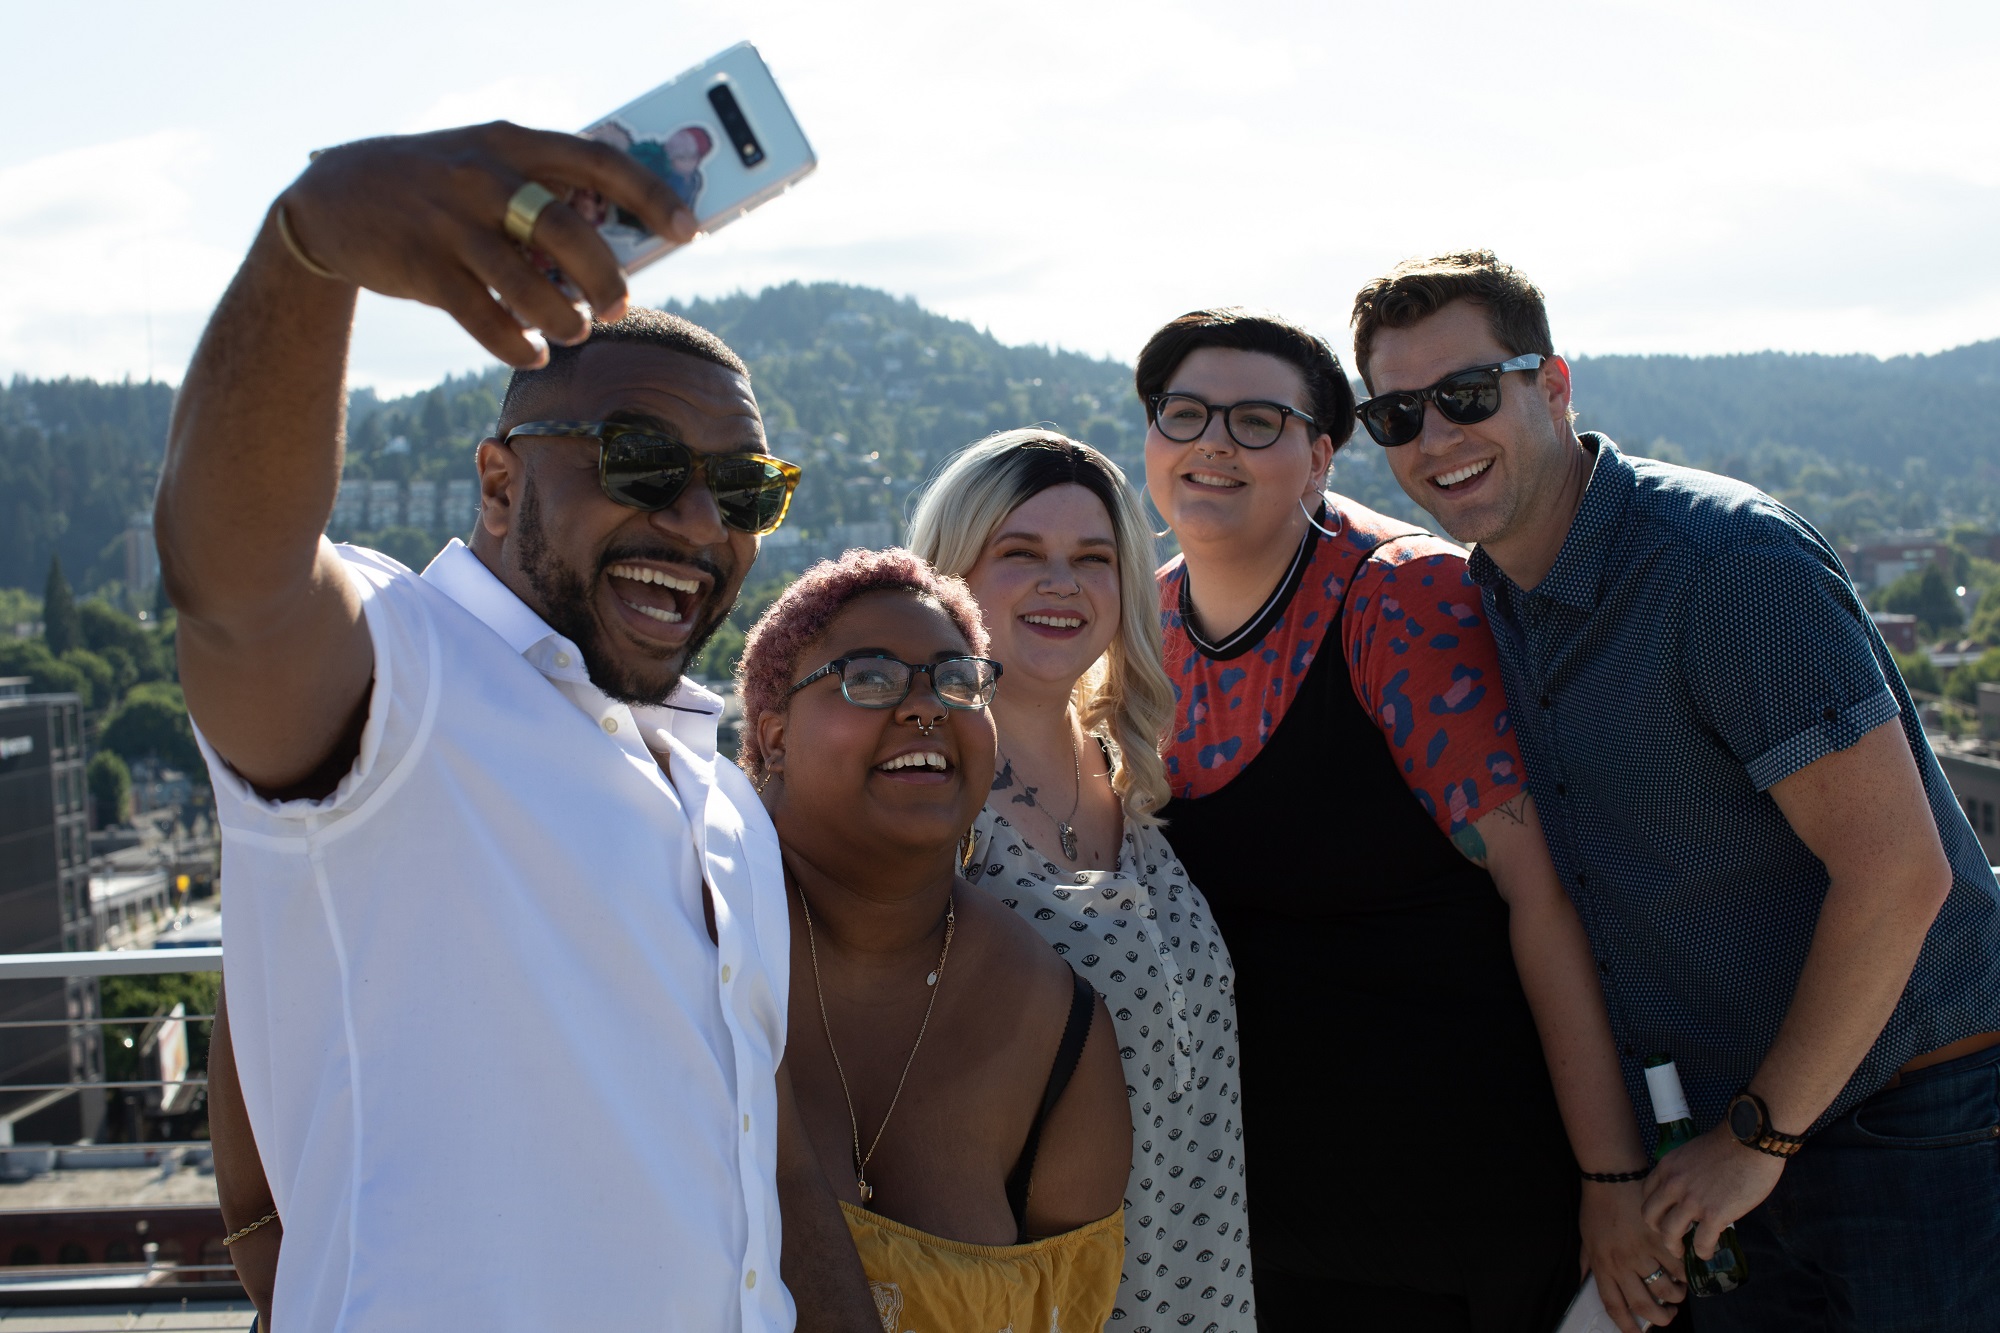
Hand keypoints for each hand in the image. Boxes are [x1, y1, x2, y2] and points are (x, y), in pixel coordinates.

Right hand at [278, 122, 698, 365]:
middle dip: (606, 276)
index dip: (651, 195)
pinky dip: (516, 343)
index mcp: (513, 143)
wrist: (332, 199)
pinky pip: (483, 317)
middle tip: (619, 306)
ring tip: (575, 331)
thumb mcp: (486, 165)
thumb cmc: (436, 187)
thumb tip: (616, 248)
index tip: (689, 230)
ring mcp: (449, 222)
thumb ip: (543, 192)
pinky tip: (531, 353)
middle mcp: (483, 176)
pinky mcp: (421, 267)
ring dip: (563, 317)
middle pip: (568, 228)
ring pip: (526, 281)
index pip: (598, 160)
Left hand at [1580, 1180, 1683, 1330]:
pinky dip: (1684, 1274)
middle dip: (1660, 1319)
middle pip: (1644, 1306)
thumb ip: (1588, 1264)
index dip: (1626, 1326)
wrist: (1611, 1177)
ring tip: (1677, 1294)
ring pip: (1666, 1290)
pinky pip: (1678, 1266)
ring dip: (1676, 1298)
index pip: (1614, 1306)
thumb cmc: (1597, 1207)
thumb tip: (1585, 1284)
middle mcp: (1622, 1264)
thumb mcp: (1586, 1239)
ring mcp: (1642, 1252)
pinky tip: (1683, 1272)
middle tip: (1667, 1315)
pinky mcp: (1660, 1239)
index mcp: (1602, 1265)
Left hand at [1642, 1123, 1783, 1260]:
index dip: (1654, 1209)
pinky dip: (1703, 1252)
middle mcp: (1673, 1184)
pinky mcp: (1714, 1214)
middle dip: (1657, 1231)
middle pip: (1650, 1215)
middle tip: (1669, 1238)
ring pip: (1669, 1233)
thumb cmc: (1730, 1144)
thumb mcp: (1693, 1153)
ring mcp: (1691, 1201)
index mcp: (1667, 1167)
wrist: (1751, 1140)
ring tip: (1683, 1252)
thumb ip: (1686, 1172)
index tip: (1664, 1217)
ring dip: (1674, 1247)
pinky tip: (1708, 1253)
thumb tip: (1693, 1190)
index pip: (1647, 1194)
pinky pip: (1701, 1242)